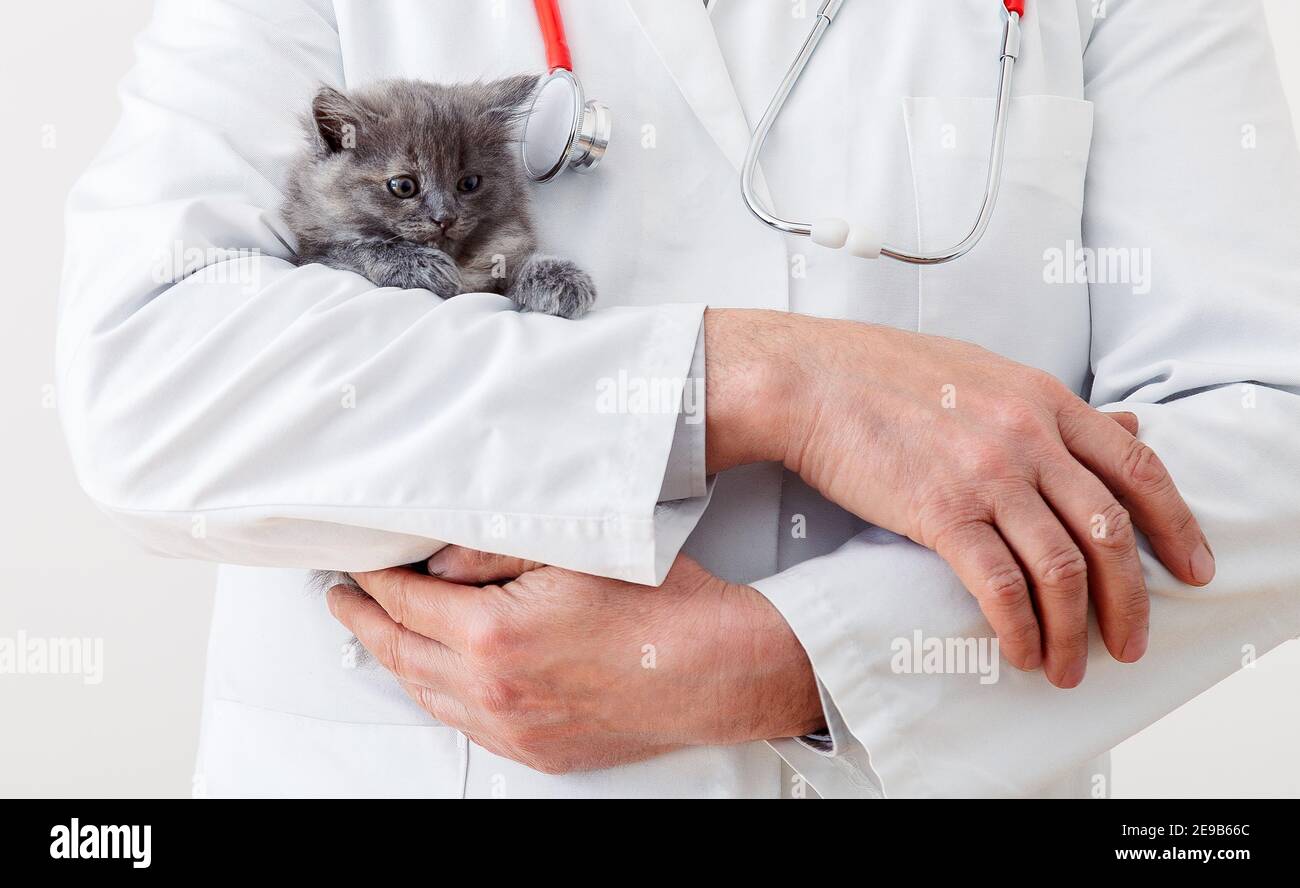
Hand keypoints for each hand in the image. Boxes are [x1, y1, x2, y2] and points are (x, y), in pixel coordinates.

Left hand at [326, 550, 821, 774]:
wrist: (717, 667)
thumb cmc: (661, 606)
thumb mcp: (572, 549)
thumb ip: (493, 548)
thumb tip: (439, 556)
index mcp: (494, 636)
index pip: (406, 603)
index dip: (374, 580)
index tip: (357, 563)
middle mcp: (494, 691)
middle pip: (402, 654)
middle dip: (365, 623)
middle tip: (341, 599)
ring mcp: (515, 727)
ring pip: (427, 696)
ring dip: (395, 661)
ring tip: (377, 636)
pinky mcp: (538, 749)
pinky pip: (464, 723)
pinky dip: (436, 695)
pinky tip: (435, 677)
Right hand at [705, 309, 1214, 687]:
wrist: (810, 379)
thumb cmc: (884, 375)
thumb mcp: (986, 373)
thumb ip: (1052, 408)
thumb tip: (1122, 428)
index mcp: (1044, 399)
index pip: (1137, 467)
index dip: (1176, 525)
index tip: (1191, 568)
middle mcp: (1027, 435)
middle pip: (1110, 530)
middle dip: (1132, 600)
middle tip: (1130, 643)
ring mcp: (987, 474)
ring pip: (1064, 567)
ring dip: (1075, 630)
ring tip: (1068, 666)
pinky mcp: (940, 511)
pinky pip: (1001, 585)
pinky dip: (1020, 628)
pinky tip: (1020, 651)